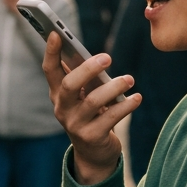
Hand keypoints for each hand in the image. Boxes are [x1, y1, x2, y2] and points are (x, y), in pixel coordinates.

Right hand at [42, 32, 140, 184]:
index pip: (49, 70)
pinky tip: (137, 97)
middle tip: (108, 57)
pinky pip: (110, 117)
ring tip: (130, 79)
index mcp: (57, 94)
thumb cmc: (91, 114)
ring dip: (113, 87)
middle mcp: (62, 108)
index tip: (57, 33)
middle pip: (69, 84)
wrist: (94, 153)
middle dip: (88, 69)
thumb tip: (95, 56)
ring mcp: (75, 124)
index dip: (51, 52)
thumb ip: (85, 77)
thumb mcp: (84, 95)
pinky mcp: (92, 137)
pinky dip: (125, 105)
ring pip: (93, 101)